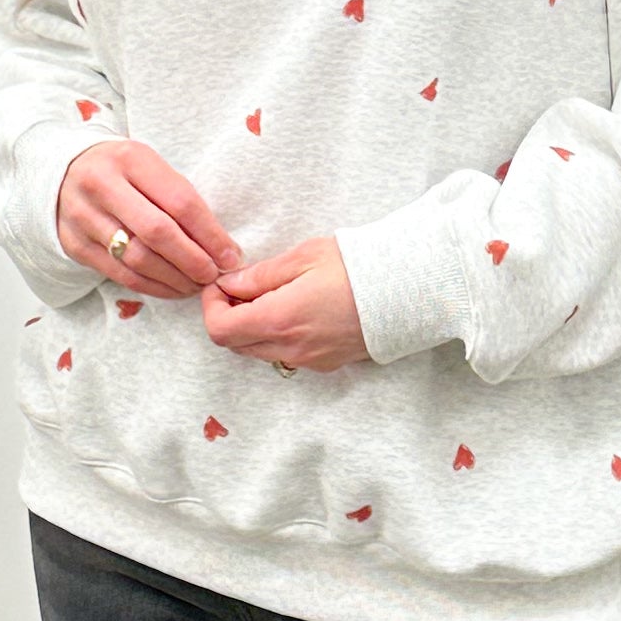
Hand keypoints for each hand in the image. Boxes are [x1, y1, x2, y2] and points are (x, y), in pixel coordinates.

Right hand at [55, 138, 238, 298]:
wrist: (62, 172)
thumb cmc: (121, 171)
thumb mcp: (149, 167)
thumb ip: (180, 198)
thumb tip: (222, 248)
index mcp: (129, 159)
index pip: (180, 202)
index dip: (210, 234)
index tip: (231, 256)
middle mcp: (101, 186)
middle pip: (157, 233)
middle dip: (193, 261)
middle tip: (214, 276)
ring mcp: (84, 217)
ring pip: (138, 259)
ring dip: (175, 279)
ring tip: (196, 285)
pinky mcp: (75, 245)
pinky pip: (121, 274)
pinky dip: (152, 287)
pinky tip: (172, 289)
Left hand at [205, 237, 367, 372]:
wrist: (410, 289)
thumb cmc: (359, 266)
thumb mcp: (303, 257)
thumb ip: (260, 275)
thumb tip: (229, 283)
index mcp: (279, 319)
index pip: (220, 330)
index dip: (211, 307)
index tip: (221, 284)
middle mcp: (291, 348)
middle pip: (236, 345)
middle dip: (229, 316)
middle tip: (243, 287)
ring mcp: (310, 360)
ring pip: (260, 352)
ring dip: (254, 327)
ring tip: (272, 295)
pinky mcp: (327, 363)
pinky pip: (287, 355)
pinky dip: (278, 336)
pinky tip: (296, 309)